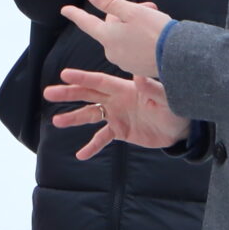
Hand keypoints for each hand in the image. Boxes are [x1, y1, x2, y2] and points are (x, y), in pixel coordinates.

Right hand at [44, 69, 189, 157]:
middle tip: (48, 93)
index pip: (100, 82)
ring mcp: (116, 115)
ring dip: (73, 118)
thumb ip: (152, 88)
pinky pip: (102, 138)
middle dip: (68, 94)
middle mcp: (116, 100)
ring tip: (56, 121)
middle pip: (88, 95)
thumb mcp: (165, 99)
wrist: (179, 129)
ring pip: (90, 115)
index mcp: (125, 88)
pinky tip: (80, 155)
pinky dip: (92, 146)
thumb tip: (138, 76)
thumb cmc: (175, 108)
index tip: (64, 74)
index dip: (82, 78)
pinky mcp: (120, 131)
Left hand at [62, 0, 171, 79]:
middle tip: (147, 6)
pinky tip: (156, 37)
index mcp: (108, 37)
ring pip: (124, 36)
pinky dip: (141, 39)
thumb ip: (109, 0)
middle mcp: (112, 52)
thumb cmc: (155, 32)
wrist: (177, 58)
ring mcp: (125, 61)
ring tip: (154, 20)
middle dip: (125, 14)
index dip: (76, 14)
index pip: (87, 22)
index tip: (65, 10)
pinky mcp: (137, 67)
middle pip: (111, 26)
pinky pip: (133, 48)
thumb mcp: (131, 11)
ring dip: (136, 25)